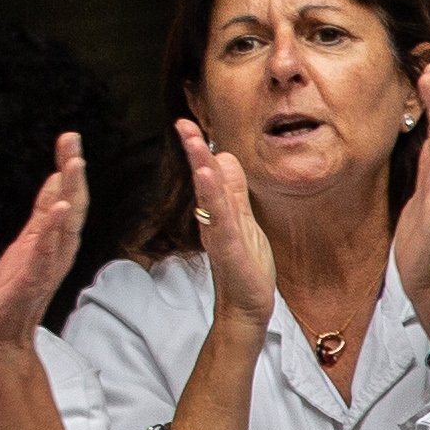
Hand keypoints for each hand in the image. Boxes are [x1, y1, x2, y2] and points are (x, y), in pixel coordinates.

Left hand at [0, 138, 89, 347]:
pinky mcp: (35, 277)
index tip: (69, 138)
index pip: (67, 196)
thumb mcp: (29, 241)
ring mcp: (50, 262)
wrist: (5, 328)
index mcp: (57, 237)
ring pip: (66, 223)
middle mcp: (60, 247)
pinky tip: (57, 209)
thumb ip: (43, 214)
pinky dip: (54, 229)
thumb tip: (56, 182)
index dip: (69, 167)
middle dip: (74, 172)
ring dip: (71, 194)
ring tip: (73, 166)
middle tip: (74, 141)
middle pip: (72, 203)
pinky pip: (48, 249)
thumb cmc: (16, 286)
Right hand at [176, 119, 277, 328]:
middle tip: (182, 123)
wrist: (247, 305)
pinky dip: (214, 199)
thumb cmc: (246, 265)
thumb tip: (223, 158)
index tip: (187, 124)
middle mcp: (214, 219)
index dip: (199, 149)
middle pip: (203, 180)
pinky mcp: (229, 249)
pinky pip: (220, 220)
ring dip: (202, 170)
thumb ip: (234, 192)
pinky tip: (209, 179)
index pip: (208, 174)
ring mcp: (220, 233)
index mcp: (218, 211)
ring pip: (209, 197)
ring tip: (195, 144)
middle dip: (194, 151)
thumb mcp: (243, 220)